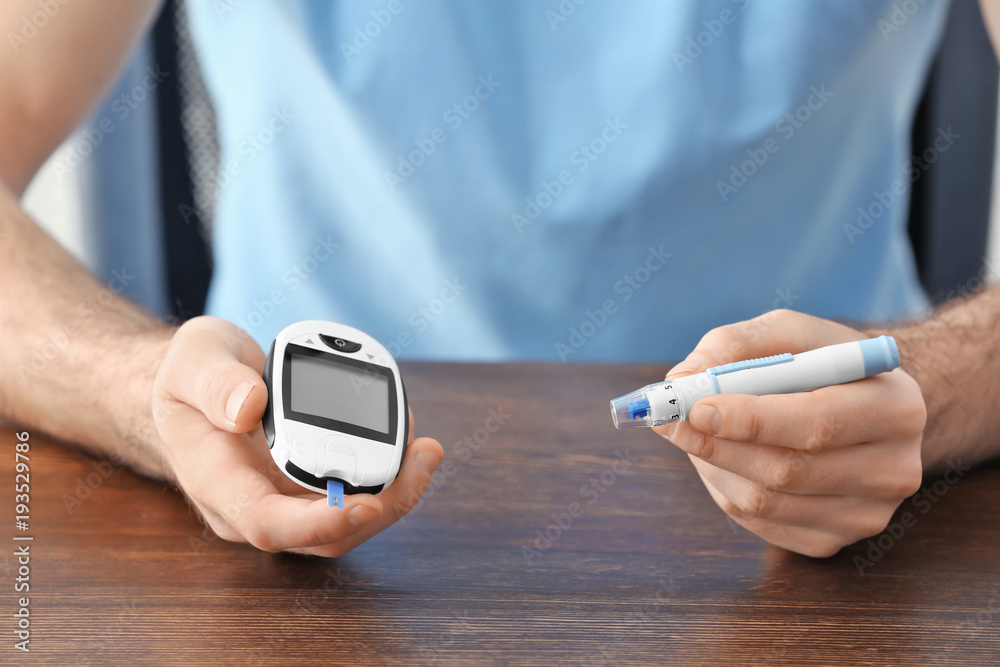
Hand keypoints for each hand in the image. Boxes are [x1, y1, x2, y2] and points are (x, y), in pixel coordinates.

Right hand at [151, 316, 442, 555]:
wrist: (195, 389)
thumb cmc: (190, 376)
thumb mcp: (193, 358)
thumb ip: (215, 381)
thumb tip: (250, 407)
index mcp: (217, 481)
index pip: (268, 524)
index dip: (321, 523)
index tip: (368, 503)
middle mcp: (253, 505)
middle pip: (325, 535)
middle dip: (384, 506)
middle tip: (424, 457)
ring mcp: (284, 501)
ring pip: (347, 524)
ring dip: (395, 495)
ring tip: (426, 449)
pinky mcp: (307, 490)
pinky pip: (352, 496)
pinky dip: (386, 475)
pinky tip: (407, 442)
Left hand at [656, 310, 925, 556]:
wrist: (868, 409)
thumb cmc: (822, 363)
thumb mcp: (789, 333)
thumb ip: (737, 345)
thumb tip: (682, 378)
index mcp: (896, 407)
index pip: (815, 424)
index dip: (749, 420)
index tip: (695, 407)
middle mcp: (894, 469)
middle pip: (787, 471)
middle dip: (716, 445)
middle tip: (668, 422)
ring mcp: (868, 514)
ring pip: (766, 503)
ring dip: (714, 467)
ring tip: (694, 435)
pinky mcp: (838, 540)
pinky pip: (763, 524)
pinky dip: (727, 489)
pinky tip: (722, 460)